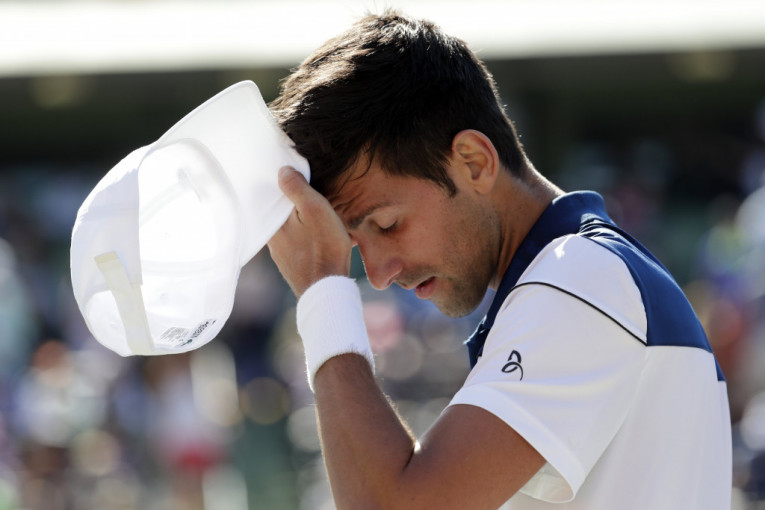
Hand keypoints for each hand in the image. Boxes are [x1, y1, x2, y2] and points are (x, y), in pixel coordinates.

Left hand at [268, 166, 352, 296]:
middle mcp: (273, 240)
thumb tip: (282, 171)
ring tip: (320, 217)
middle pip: (282, 214)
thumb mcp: (314, 210)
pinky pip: (299, 245)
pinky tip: (322, 239)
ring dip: (303, 223)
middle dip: (295, 206)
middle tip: (311, 196)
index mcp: (273, 223)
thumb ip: (296, 188)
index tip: (297, 179)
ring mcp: (283, 255)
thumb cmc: (324, 248)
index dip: (285, 187)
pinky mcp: (294, 266)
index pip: (273, 197)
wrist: (328, 290)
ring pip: (291, 230)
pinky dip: (308, 238)